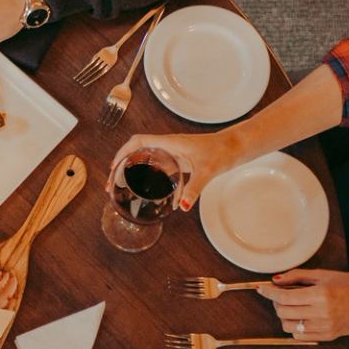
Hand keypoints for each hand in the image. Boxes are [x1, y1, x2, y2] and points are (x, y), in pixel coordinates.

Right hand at [107, 129, 242, 210]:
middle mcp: (168, 146)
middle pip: (136, 151)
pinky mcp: (180, 161)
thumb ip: (194, 188)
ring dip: (134, 172)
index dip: (122, 153)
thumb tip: (182, 206)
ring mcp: (173, 153)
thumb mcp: (207, 171)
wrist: (236, 147)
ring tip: (124, 188)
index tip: (113, 167)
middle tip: (112, 183)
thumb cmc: (222, 151)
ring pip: (147, 160)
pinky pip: (160, 169)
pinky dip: (154, 179)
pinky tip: (158, 196)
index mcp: (169, 143)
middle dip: (122, 166)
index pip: (137, 142)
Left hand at [258, 269, 348, 341]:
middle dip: (276, 303)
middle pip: (284, 312)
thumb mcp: (323, 275)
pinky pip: (300, 336)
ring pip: (289, 326)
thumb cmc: (348, 284)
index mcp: (320, 294)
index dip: (269, 293)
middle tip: (281, 295)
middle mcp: (322, 313)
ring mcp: (325, 327)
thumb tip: (275, 280)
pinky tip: (300, 317)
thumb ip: (297, 276)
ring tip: (292, 306)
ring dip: (284, 315)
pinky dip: (295, 327)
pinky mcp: (328, 336)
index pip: (284, 297)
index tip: (261, 289)